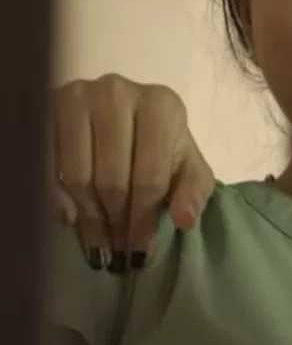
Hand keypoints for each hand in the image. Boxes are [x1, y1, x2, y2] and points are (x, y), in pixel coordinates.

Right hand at [49, 74, 213, 273]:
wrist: (127, 118)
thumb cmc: (161, 145)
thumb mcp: (187, 167)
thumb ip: (193, 192)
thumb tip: (185, 220)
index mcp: (161, 104)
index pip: (149, 175)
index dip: (143, 219)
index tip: (140, 252)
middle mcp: (117, 92)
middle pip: (112, 178)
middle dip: (116, 222)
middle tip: (118, 252)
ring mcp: (77, 97)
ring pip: (78, 175)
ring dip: (88, 216)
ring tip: (99, 243)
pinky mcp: (46, 108)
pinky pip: (46, 164)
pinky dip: (56, 196)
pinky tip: (69, 218)